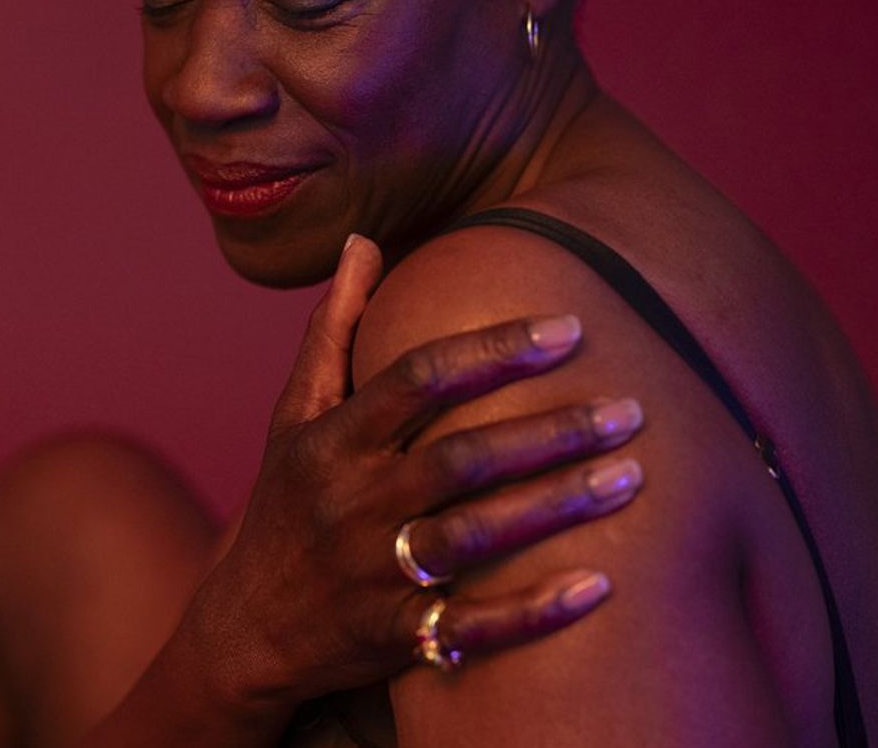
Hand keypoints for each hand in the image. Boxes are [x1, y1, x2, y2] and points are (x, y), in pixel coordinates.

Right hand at [184, 234, 644, 710]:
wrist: (245, 630)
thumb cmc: (286, 505)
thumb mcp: (293, 416)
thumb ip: (333, 330)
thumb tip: (364, 242)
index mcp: (332, 442)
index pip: (416, 381)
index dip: (493, 351)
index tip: (568, 328)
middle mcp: (351, 503)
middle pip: (459, 459)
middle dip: (549, 431)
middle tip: (631, 409)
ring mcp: (372, 574)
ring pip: (473, 537)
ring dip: (555, 507)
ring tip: (632, 478)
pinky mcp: (395, 636)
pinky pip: (470, 627)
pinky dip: (533, 613)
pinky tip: (599, 586)